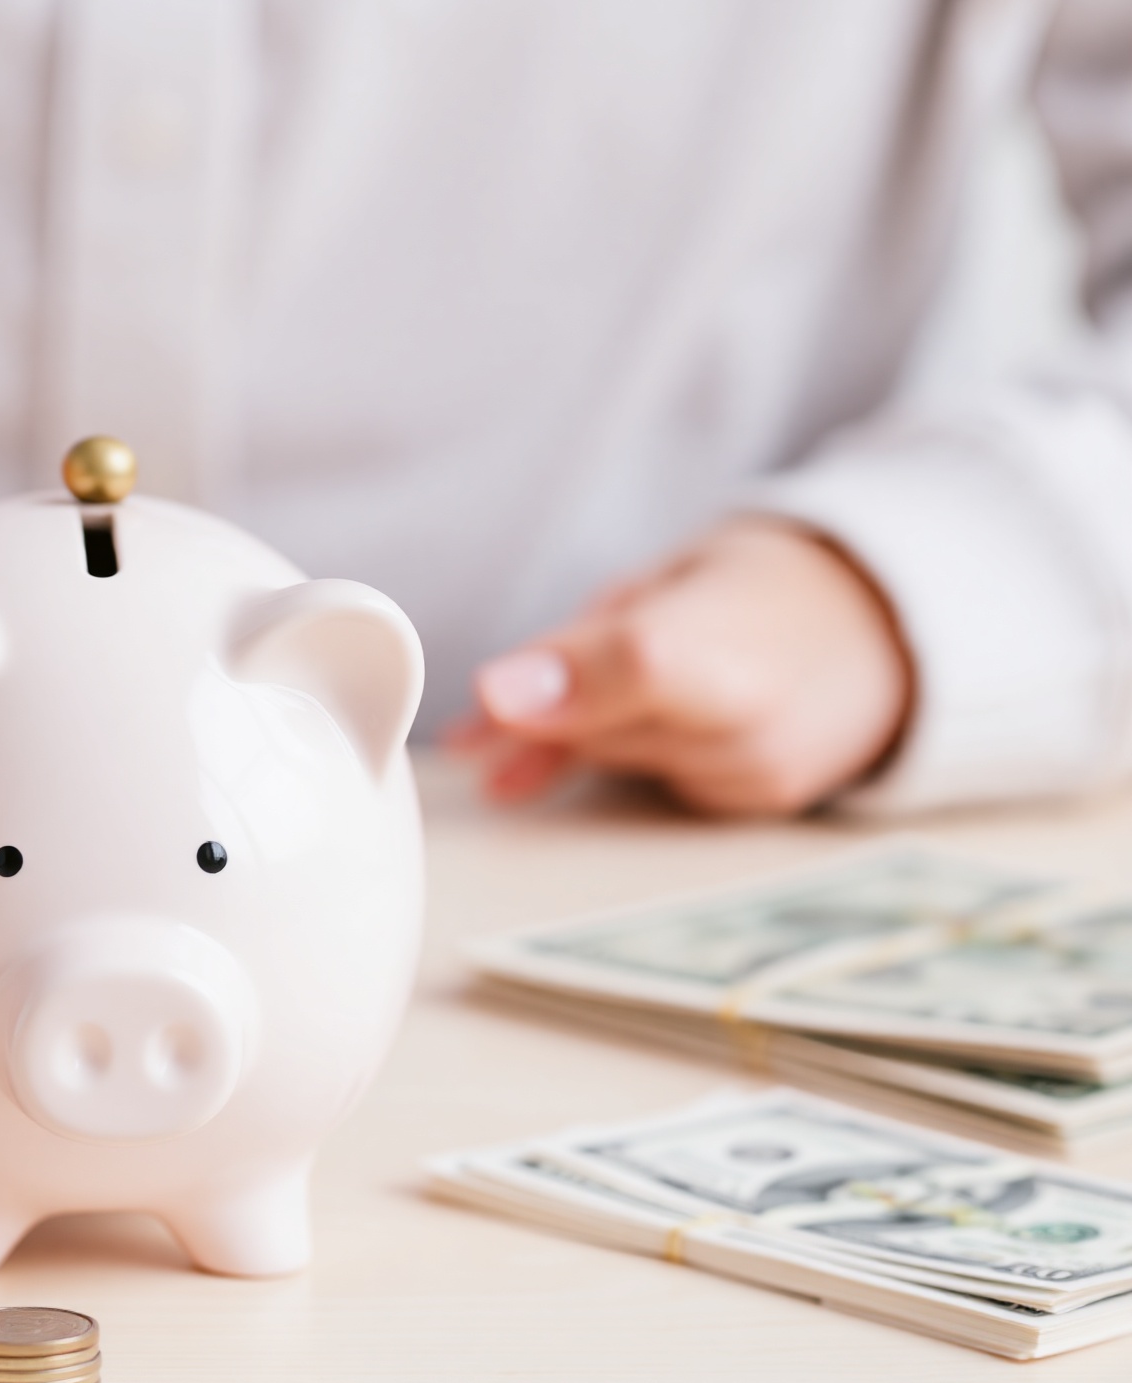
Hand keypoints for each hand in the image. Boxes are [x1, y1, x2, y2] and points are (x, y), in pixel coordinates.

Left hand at [449, 520, 912, 815]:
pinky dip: (626, 755)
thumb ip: (586, 640)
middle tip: (495, 700)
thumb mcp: (673, 576)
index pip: (645, 665)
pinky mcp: (753, 806)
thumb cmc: (762, 586)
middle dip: (539, 711)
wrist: (891, 631)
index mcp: (733, 632)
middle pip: (603, 727)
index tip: (491, 697)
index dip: (562, 683)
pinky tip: (633, 728)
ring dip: (576, 734)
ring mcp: (757, 773)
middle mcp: (755, 720)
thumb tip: (495, 702)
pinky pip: (652, 784)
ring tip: (569, 705)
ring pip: (615, 761)